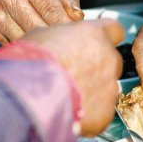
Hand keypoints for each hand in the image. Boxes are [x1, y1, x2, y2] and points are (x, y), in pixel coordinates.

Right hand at [0, 0, 83, 43]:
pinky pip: (17, 46)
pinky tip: (41, 41)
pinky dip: (32, 47)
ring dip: (44, 44)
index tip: (81, 36)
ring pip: (27, 40)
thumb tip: (77, 18)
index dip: (66, 25)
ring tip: (58, 43)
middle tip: (74, 43)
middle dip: (57, 38)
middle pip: (37, 28)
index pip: (49, 8)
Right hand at [24, 19, 123, 135]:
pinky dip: (88, 112)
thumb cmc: (32, 61)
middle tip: (74, 73)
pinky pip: (100, 111)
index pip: (114, 29)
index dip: (104, 37)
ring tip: (66, 95)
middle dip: (97, 66)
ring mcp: (110, 86)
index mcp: (94, 34)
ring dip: (92, 90)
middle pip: (111, 60)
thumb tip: (60, 40)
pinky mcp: (106, 112)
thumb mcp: (40, 35)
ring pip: (106, 87)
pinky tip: (69, 110)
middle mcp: (108, 57)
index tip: (94, 44)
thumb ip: (60, 36)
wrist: (29, 95)